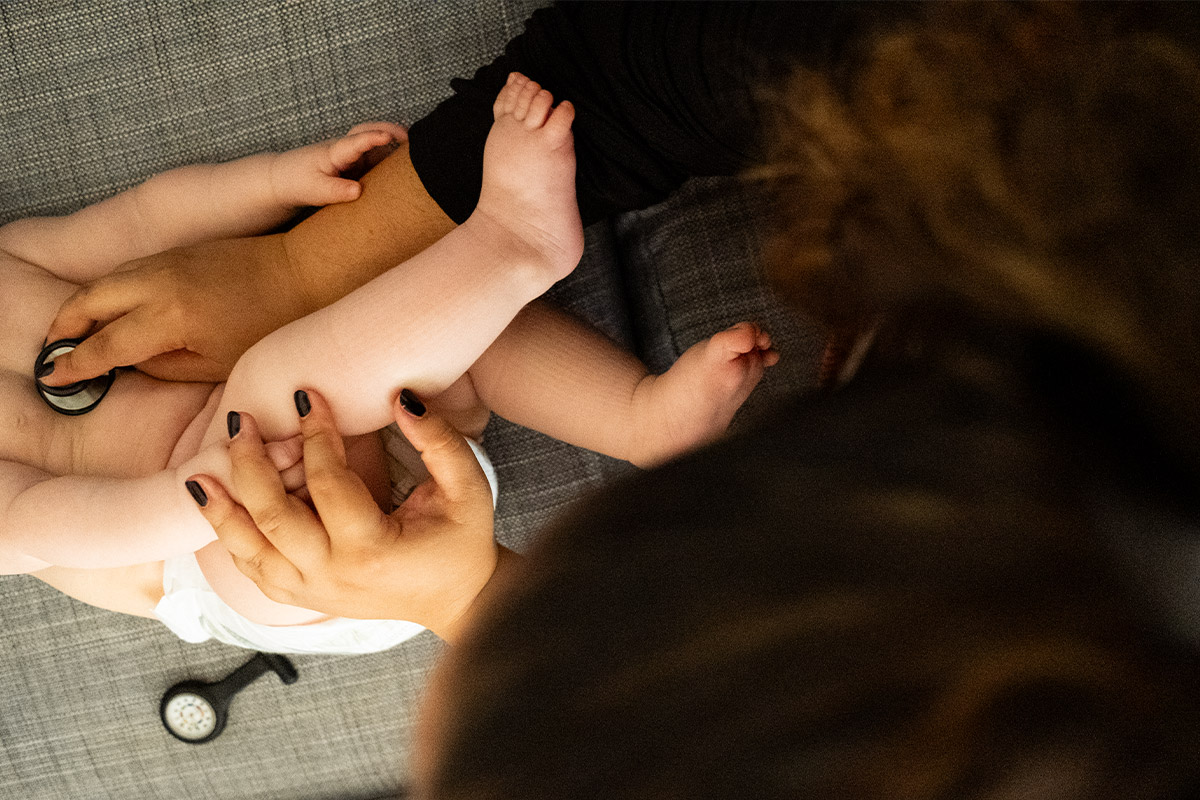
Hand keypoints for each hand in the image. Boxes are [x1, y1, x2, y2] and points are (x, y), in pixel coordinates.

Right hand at [42, 234, 308, 383]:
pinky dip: (110, 287)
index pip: (106, 345)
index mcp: (170, 317)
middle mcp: (160, 282)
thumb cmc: (273, 325)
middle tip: (55, 350)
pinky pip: (130, 268)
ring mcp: (169, 260)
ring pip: (107, 279)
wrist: (307, 273)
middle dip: (65, 326)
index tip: (56, 377)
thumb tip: (129, 361)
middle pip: (90, 301)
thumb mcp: (220, 363)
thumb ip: (166, 366)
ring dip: (84, 303)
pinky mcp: (182, 250)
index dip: (76, 365)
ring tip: (75, 328)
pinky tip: (113, 305)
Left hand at [186, 388, 502, 640]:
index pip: (329, 481)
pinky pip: (252, 569)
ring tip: (198, 472)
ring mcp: (312, 592)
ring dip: (221, 509)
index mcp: (371, 549)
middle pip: (272, 516)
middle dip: (249, 464)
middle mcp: (332, 575)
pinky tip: (216, 508)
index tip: (307, 395)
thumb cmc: (463, 541)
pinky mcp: (302, 597)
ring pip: (248, 550)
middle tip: (240, 420)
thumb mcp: (467, 487)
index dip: (316, 433)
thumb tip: (401, 400)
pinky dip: (230, 538)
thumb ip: (439, 441)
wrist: (458, 600)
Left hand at [270, 121, 408, 206]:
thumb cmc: (297, 182)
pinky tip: (402, 168)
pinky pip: (374, 158)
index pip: (356, 140)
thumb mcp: (314, 190)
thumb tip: (359, 191)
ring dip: (392, 145)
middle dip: (390, 131)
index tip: (389, 137)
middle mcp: (344, 149)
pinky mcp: (353, 165)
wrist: (282, 180)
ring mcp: (350, 155)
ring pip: (374, 145)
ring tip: (416, 153)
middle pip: (368, 131)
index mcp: (334, 152)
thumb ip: (336, 190)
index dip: (373, 138)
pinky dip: (388, 158)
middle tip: (412, 139)